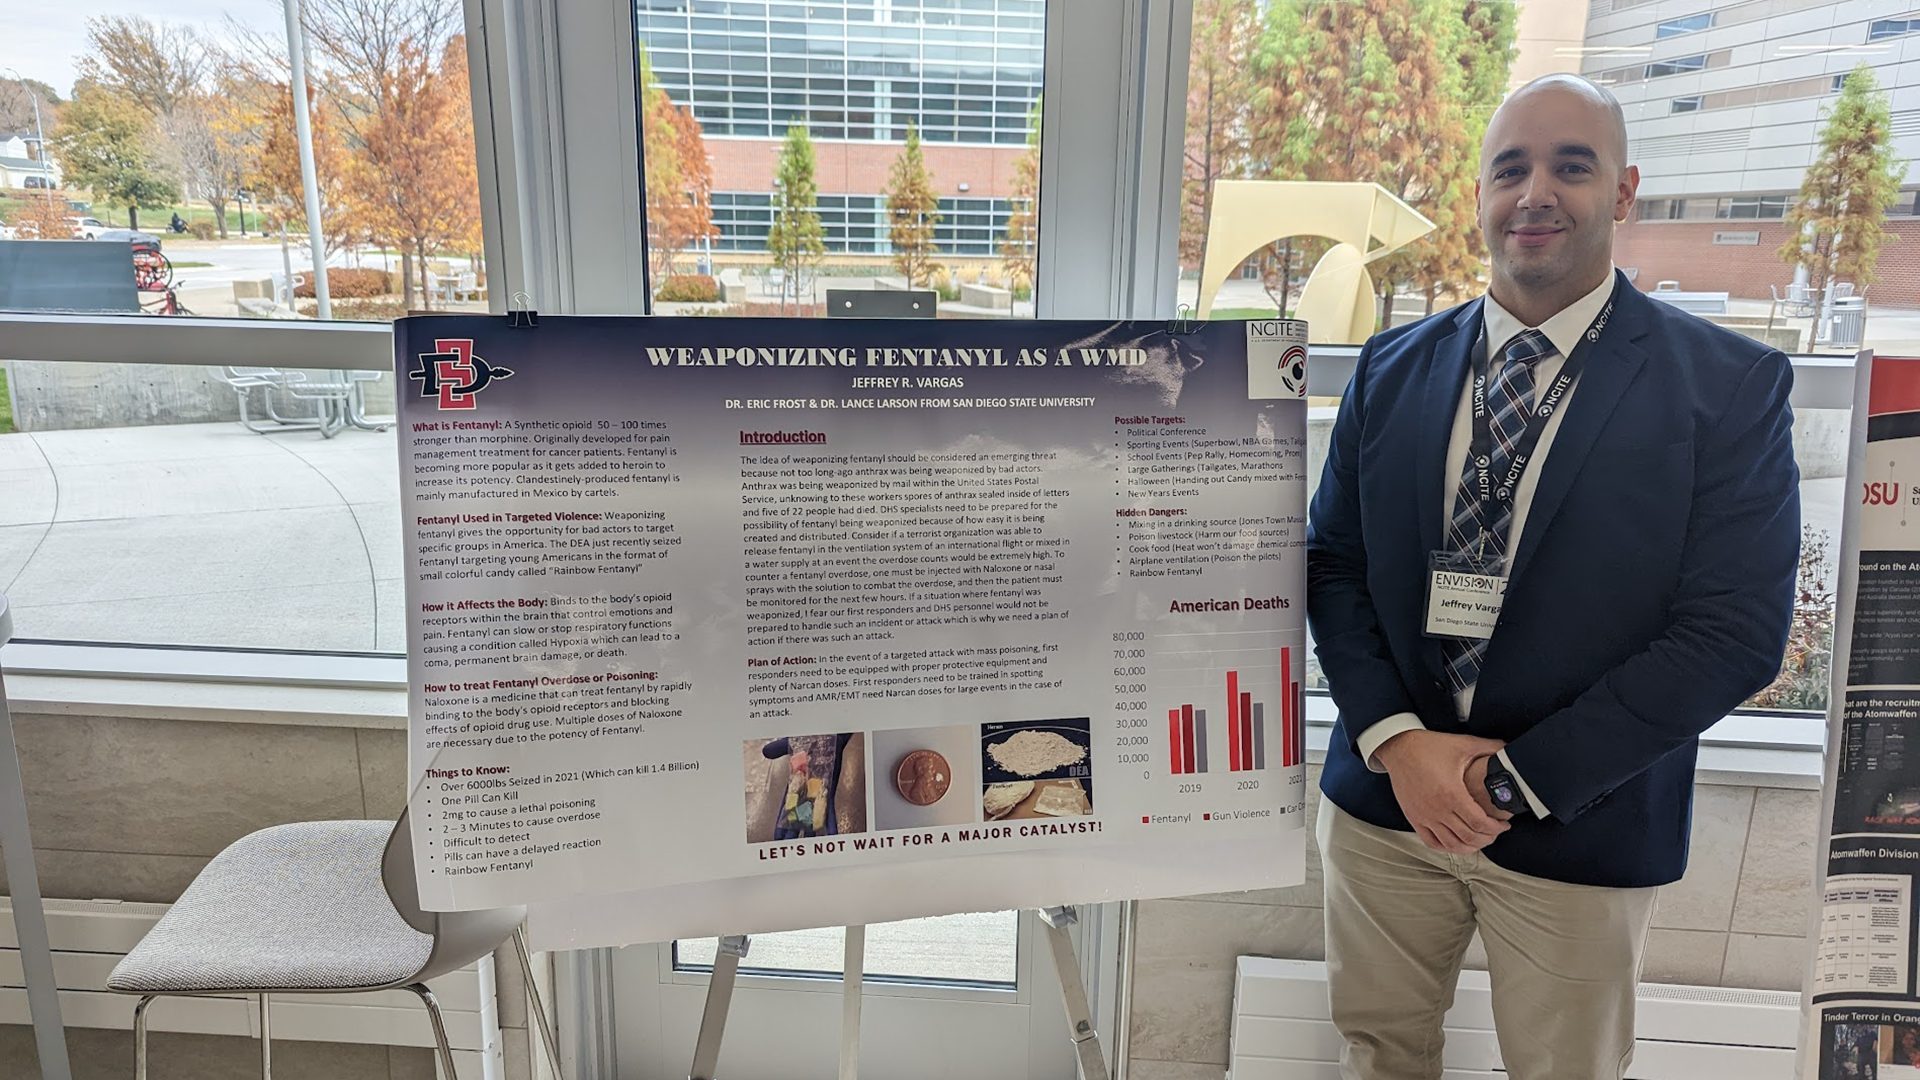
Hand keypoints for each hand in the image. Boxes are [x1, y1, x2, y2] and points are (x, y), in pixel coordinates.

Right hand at [1374, 730, 1510, 853]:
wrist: (1399, 747)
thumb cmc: (1429, 746)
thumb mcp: (1463, 744)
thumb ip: (1490, 747)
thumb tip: (1510, 748)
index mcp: (1452, 793)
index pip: (1480, 823)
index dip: (1496, 828)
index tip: (1504, 824)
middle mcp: (1437, 809)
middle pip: (1468, 837)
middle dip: (1487, 838)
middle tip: (1495, 832)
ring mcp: (1424, 816)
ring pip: (1451, 845)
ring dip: (1470, 846)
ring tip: (1479, 839)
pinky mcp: (1414, 818)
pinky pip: (1432, 843)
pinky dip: (1447, 847)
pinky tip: (1456, 841)